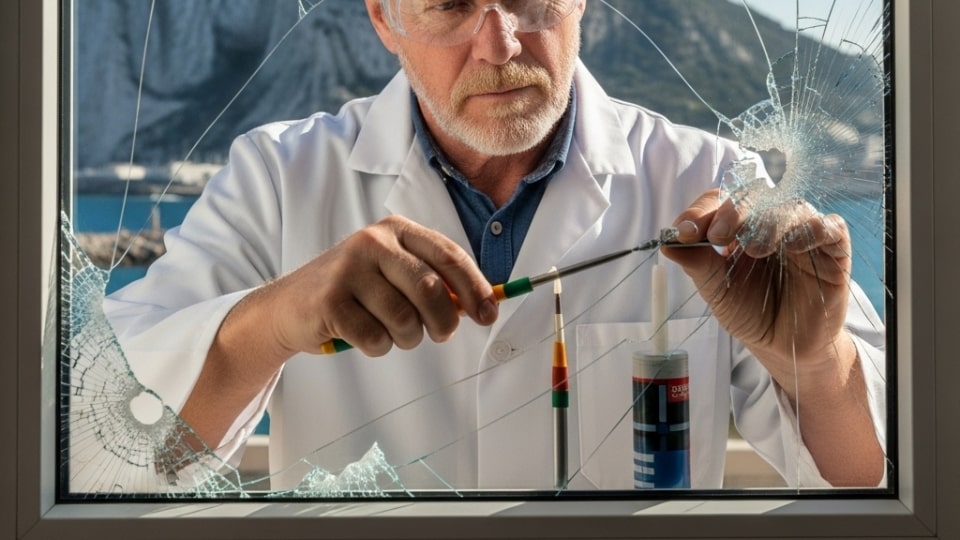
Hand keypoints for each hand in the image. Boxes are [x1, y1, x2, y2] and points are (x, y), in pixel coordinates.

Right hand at [254, 215, 498, 357]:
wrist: (289, 306)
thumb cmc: (354, 293)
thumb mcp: (393, 274)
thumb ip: (434, 283)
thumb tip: (483, 305)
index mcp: (395, 230)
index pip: (449, 256)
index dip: (476, 288)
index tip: (489, 314)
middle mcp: (372, 242)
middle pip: (432, 289)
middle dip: (444, 322)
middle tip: (440, 334)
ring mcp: (348, 269)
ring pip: (405, 319)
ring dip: (406, 339)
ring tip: (390, 333)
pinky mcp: (330, 300)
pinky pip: (376, 337)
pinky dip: (377, 346)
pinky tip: (362, 336)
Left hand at [660, 189, 852, 392]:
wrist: (783, 347)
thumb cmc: (751, 313)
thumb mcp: (716, 289)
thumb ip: (696, 263)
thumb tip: (666, 243)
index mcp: (740, 227)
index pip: (720, 201)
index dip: (701, 211)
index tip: (684, 231)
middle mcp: (771, 223)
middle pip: (756, 196)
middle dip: (733, 210)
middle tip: (717, 234)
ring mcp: (803, 234)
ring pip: (791, 207)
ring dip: (769, 222)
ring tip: (753, 249)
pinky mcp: (833, 250)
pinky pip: (830, 226)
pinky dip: (811, 229)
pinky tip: (793, 246)